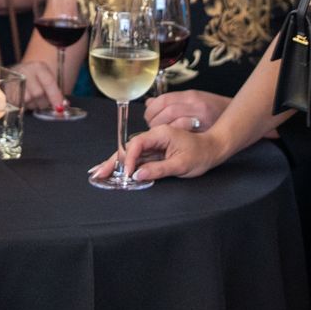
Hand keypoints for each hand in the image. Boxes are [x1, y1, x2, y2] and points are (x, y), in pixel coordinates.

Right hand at [12, 60, 63, 109]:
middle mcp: (25, 71)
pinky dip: (23, 106)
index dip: (55, 97)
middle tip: (44, 103)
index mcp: (38, 67)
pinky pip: (17, 103)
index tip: (60, 108)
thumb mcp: (48, 79)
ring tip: (33, 100)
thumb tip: (62, 106)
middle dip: (43, 102)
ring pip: (27, 100)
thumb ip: (56, 92)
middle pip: (38, 93)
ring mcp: (14, 79)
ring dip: (33, 105)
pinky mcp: (6, 90)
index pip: (49, 82)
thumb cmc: (38, 80)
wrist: (20, 74)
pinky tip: (25, 102)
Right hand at [92, 119, 230, 184]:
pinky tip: (114, 171)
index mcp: (160, 135)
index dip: (128, 159)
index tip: (127, 174)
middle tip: (97, 173)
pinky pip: (137, 159)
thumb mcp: (181, 164)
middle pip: (128, 149)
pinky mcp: (155, 152)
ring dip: (115, 164)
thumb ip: (158, 169)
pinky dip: (125, 165)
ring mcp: (153, 145)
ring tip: (99, 173)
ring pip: (130, 154)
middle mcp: (154, 137)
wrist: (213, 148)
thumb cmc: (201, 155)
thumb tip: (137, 175)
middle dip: (112, 161)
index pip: (137, 145)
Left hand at [143, 90, 231, 131]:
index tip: (148, 114)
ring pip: (173, 124)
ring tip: (158, 132)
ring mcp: (201, 121)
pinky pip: (182, 136)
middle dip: (154, 120)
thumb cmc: (211, 108)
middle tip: (151, 125)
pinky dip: (172, 137)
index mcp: (191, 96)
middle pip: (167, 112)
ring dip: (161, 129)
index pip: (164, 100)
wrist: (234, 118)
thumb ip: (170, 100)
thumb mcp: (191, 98)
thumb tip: (149, 102)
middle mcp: (196, 107)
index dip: (152, 108)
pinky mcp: (203, 134)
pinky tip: (169, 139)